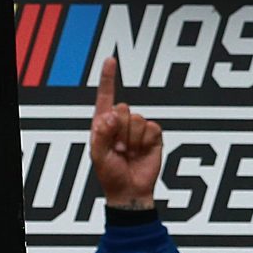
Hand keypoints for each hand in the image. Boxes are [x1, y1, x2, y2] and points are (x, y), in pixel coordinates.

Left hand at [90, 58, 162, 210]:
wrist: (131, 192)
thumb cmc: (110, 175)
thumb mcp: (98, 156)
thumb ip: (101, 133)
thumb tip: (112, 114)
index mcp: (104, 123)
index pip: (105, 96)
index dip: (108, 78)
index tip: (110, 60)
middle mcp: (121, 123)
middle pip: (123, 108)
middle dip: (119, 130)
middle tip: (118, 149)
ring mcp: (138, 129)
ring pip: (137, 119)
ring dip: (131, 139)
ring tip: (128, 153)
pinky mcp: (153, 136)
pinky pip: (152, 127)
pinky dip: (145, 141)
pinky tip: (141, 152)